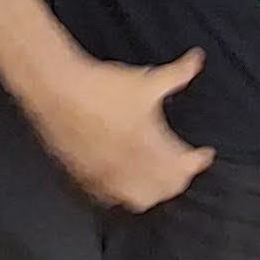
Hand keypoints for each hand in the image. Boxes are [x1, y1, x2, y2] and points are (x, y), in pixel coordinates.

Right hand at [26, 49, 214, 210]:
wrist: (55, 89)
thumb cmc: (99, 86)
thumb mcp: (146, 80)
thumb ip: (177, 74)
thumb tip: (197, 60)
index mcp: (149, 147)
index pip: (184, 167)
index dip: (198, 161)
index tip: (204, 155)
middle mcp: (129, 167)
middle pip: (165, 189)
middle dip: (178, 178)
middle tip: (182, 168)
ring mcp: (105, 176)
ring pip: (139, 200)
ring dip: (153, 191)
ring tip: (157, 180)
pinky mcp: (83, 177)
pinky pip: (109, 198)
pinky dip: (122, 194)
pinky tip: (124, 184)